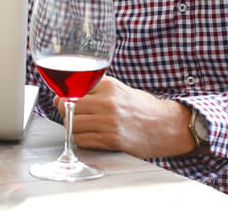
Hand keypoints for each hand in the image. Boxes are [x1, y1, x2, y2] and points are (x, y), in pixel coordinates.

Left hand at [54, 75, 195, 158]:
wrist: (166, 126)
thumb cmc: (141, 107)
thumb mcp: (119, 89)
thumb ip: (94, 89)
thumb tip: (61, 96)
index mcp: (109, 86)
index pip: (72, 89)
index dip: (64, 96)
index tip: (64, 99)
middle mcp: (108, 103)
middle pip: (68, 107)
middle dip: (64, 111)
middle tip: (69, 113)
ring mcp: (109, 123)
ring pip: (72, 125)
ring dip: (71, 126)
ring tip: (81, 124)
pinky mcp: (111, 140)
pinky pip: (82, 140)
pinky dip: (80, 138)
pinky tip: (89, 134)